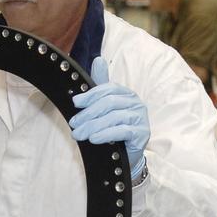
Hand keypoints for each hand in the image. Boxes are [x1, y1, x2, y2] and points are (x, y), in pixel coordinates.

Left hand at [69, 56, 149, 179]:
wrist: (125, 156)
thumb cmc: (113, 130)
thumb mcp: (105, 108)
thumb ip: (100, 86)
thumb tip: (99, 60)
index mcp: (127, 94)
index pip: (108, 89)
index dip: (90, 95)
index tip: (75, 103)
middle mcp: (137, 103)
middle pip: (109, 103)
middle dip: (88, 114)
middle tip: (73, 124)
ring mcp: (141, 118)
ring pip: (114, 117)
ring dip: (92, 126)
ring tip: (78, 134)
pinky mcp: (143, 133)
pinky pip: (122, 131)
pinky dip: (106, 134)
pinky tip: (93, 139)